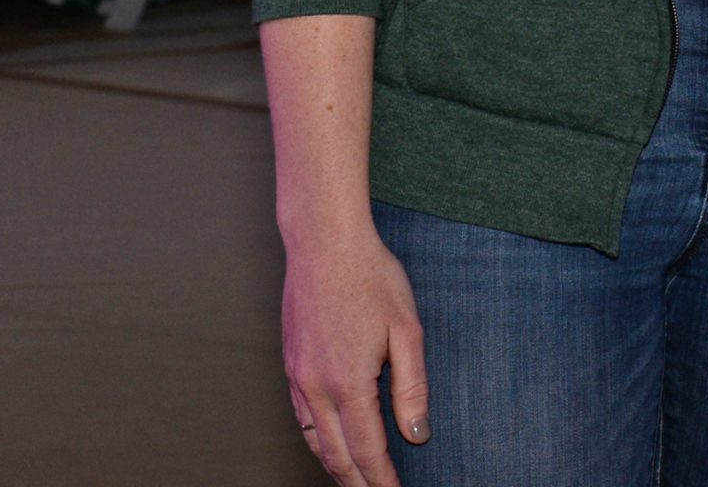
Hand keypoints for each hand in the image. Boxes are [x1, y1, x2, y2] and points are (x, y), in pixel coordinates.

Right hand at [280, 221, 429, 485]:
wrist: (324, 244)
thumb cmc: (372, 279)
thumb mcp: (407, 330)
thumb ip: (412, 387)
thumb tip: (416, 434)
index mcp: (349, 383)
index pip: (367, 450)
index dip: (382, 480)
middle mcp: (316, 388)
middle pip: (336, 455)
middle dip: (357, 483)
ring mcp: (298, 378)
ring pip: (313, 441)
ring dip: (335, 466)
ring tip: (356, 481)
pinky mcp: (290, 365)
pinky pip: (301, 418)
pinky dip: (316, 441)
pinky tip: (329, 443)